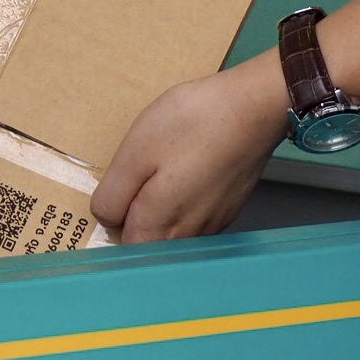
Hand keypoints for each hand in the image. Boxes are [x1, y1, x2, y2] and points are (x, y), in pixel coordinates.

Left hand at [91, 56, 290, 243]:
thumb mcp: (135, 153)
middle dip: (132, 219)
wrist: (254, 107)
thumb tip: (106, 218)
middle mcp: (188, 237)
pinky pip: (192, 217)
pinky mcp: (226, 209)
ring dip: (158, 210)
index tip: (110, 201)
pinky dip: (182, 200)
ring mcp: (211, 225)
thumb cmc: (192, 125)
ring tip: (159, 170)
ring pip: (171, 231)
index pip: (122, 252)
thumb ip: (114, 196)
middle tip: (133, 178)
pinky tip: (182, 170)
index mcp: (159, 228)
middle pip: (148, 243)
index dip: (110, 229)